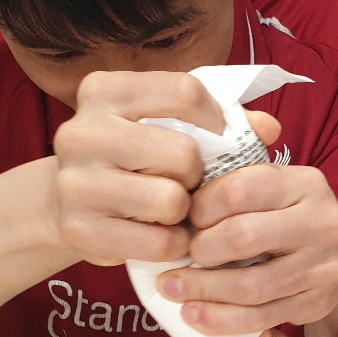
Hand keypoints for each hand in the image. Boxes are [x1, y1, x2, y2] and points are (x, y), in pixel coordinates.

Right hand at [52, 71, 280, 266]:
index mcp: (106, 91)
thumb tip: (269, 129)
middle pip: (184, 153)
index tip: (217, 139)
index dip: (217, 120)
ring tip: (172, 209)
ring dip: (185, 213)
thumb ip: (221, 121)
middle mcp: (81, 132)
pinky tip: (160, 234)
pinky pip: (158, 243)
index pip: (185, 92)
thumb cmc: (134, 157)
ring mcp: (75, 182)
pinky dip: (172, 244)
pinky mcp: (78, 229)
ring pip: (171, 201)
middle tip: (185, 182)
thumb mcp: (168, 125)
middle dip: (197, 174)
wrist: (67, 201)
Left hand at [156, 164, 337, 334]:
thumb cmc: (290, 215)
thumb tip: (176, 201)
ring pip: (251, 286)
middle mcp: (321, 223)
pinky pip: (261, 317)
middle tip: (181, 257)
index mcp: (305, 183)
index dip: (201, 207)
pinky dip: (222, 320)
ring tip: (173, 289)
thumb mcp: (275, 185)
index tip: (186, 220)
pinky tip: (196, 315)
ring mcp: (323, 267)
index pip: (239, 190)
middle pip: (244, 237)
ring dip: (203, 290)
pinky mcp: (316, 303)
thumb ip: (234, 184)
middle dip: (201, 250)